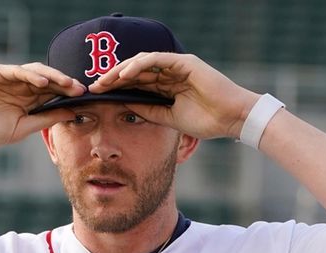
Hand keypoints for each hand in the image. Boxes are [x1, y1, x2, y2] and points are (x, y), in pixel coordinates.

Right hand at [0, 62, 85, 151]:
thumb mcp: (23, 128)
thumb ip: (46, 119)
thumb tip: (72, 113)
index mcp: (27, 100)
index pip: (52, 93)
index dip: (68, 95)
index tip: (85, 99)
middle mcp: (19, 86)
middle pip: (48, 80)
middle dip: (65, 84)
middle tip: (80, 89)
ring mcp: (7, 78)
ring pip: (35, 72)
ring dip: (52, 77)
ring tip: (67, 84)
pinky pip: (16, 70)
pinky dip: (30, 75)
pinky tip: (42, 83)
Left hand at [88, 53, 259, 139]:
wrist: (231, 119)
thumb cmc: (206, 120)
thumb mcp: (169, 118)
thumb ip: (149, 110)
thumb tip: (125, 106)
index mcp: (167, 86)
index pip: (136, 83)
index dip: (116, 88)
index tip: (97, 96)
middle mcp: (169, 73)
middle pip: (135, 71)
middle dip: (112, 78)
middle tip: (93, 86)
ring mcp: (176, 66)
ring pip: (142, 63)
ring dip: (121, 70)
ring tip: (104, 80)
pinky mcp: (184, 62)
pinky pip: (156, 60)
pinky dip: (139, 65)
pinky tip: (124, 74)